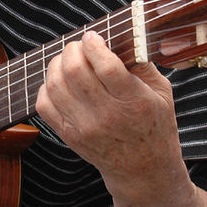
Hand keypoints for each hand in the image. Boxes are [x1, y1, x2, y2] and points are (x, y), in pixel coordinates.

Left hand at [35, 31, 182, 202]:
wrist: (143, 170)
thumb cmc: (155, 125)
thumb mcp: (162, 92)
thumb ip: (142, 63)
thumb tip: (120, 36)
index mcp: (134, 102)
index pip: (105, 66)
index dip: (94, 45)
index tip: (93, 37)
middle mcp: (107, 116)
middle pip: (75, 71)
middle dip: (73, 49)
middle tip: (80, 47)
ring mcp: (84, 128)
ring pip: (56, 85)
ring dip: (57, 64)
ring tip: (68, 60)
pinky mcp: (69, 136)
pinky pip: (44, 104)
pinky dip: (47, 86)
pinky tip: (60, 81)